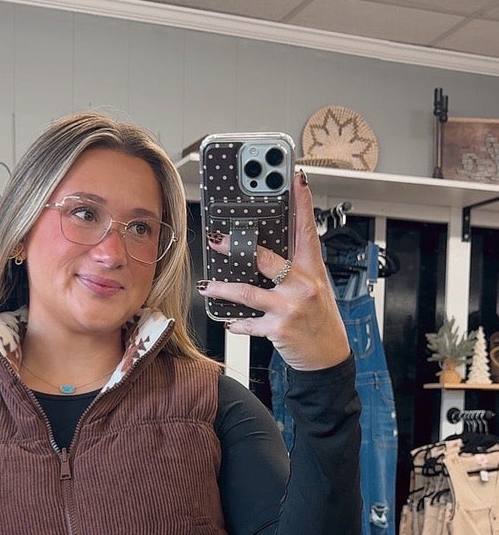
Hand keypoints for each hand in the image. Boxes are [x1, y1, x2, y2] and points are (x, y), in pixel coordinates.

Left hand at [199, 171, 349, 370]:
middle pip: (266, 258)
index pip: (307, 229)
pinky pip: (248, 322)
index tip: (295, 179)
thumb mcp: (316, 287)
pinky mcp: (278, 328)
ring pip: (247, 291)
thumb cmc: (321, 319)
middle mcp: (302, 285)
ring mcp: (289, 307)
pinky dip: (236, 323)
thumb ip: (296, 269)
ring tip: (207, 286)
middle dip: (237, 248)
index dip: (302, 202)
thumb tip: (265, 252)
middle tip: (218, 241)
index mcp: (313, 269)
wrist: (329, 355)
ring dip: (222, 288)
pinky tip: (229, 321)